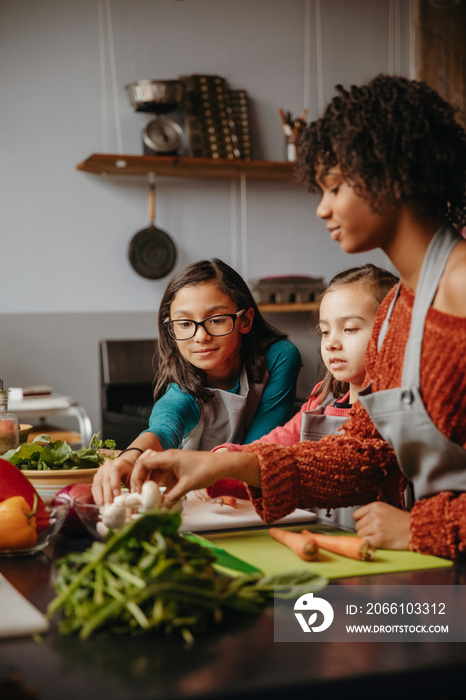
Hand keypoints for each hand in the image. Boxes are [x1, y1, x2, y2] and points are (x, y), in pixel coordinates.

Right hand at [92, 452, 136, 504]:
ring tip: (103, 506)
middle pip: (105, 480)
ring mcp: (100, 471)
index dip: (115, 484)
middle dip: (107, 494)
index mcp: (118, 463)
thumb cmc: (130, 471)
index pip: (115, 472)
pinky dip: (96, 496)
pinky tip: (99, 503)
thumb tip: (134, 499)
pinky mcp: (96, 477)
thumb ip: (134, 486)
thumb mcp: (134, 476)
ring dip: (100, 496)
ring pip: (98, 484)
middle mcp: (107, 466)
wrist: (125, 463)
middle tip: (109, 505)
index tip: (117, 496)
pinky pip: (94, 487)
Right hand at [130, 449, 259, 505]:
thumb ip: (172, 497)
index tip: (136, 490)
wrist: (222, 465)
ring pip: (154, 471)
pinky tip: (161, 495)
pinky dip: (160, 484)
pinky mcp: (178, 468)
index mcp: (168, 457)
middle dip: (140, 479)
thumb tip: (160, 507)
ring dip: (150, 482)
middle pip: (146, 466)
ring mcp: (173, 462)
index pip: (143, 463)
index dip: (136, 476)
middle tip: (138, 494)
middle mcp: (168, 458)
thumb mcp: (187, 485)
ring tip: (147, 496)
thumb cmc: (206, 470)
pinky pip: (164, 474)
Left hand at [353, 502, 409, 549]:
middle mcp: (373, 515)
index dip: (361, 522)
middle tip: (376, 533)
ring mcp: (375, 526)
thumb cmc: (403, 521)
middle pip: (357, 526)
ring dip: (367, 538)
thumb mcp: (387, 509)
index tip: (366, 525)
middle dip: (364, 531)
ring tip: (379, 537)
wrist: (416, 530)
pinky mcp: (379, 538)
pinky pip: (365, 542)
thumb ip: (373, 513)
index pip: (356, 515)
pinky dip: (370, 544)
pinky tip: (378, 543)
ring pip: (360, 535)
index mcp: (375, 506)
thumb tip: (361, 522)